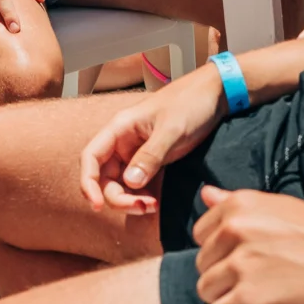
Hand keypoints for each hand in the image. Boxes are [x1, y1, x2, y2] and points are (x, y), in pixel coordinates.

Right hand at [77, 64, 225, 212]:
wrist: (214, 95)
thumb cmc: (190, 103)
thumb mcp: (171, 130)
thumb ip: (150, 156)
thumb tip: (129, 183)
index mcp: (119, 128)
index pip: (91, 157)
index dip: (88, 183)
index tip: (98, 205)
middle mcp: (122, 142)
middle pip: (104, 177)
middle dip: (117, 198)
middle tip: (144, 207)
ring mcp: (136, 153)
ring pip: (120, 184)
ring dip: (130, 200)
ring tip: (152, 207)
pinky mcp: (151, 162)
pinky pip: (137, 185)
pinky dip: (142, 197)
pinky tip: (156, 203)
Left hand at [190, 187, 303, 303]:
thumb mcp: (278, 206)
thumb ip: (236, 202)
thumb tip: (207, 195)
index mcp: (240, 206)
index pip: (201, 234)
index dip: (219, 250)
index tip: (238, 258)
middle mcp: (235, 231)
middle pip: (203, 264)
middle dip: (223, 275)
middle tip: (253, 280)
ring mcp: (240, 266)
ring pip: (207, 290)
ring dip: (227, 298)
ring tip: (257, 295)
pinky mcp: (248, 299)